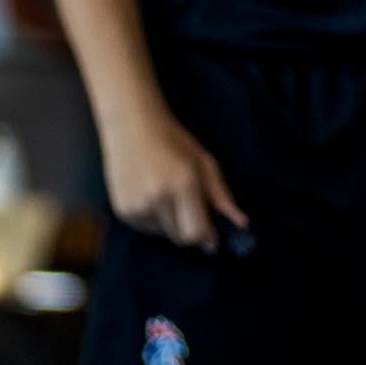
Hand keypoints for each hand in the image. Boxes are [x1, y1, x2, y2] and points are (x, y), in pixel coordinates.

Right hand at [102, 104, 248, 250]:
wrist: (131, 126)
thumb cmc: (173, 141)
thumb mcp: (204, 163)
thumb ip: (222, 196)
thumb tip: (242, 223)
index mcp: (182, 184)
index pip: (196, 233)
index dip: (207, 238)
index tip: (213, 237)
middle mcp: (157, 198)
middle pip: (181, 238)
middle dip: (191, 229)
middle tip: (189, 205)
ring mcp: (137, 206)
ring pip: (164, 234)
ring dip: (172, 222)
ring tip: (167, 192)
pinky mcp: (123, 211)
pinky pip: (147, 228)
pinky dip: (154, 219)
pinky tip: (150, 193)